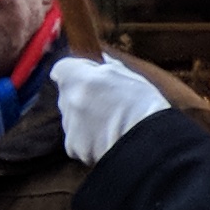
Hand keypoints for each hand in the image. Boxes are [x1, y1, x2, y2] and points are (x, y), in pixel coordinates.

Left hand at [50, 53, 171, 164]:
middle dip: (83, 98)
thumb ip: (110, 68)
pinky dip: (89, 141)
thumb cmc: (144, 108)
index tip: (91, 78)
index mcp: (79, 78)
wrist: (147, 143)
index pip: (62, 68)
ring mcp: (69, 124)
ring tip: (113, 126)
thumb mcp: (131, 78)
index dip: (76, 72)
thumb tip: (104, 62)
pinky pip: (77, 140)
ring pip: (73, 119)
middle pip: (68, 95)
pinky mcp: (74, 147)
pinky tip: (109, 140)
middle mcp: (68, 100)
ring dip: (87, 120)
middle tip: (109, 105)